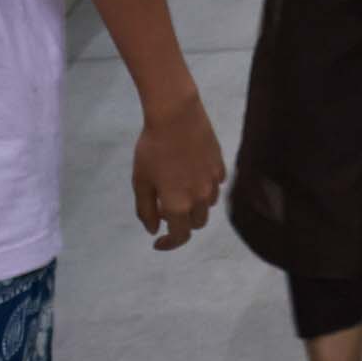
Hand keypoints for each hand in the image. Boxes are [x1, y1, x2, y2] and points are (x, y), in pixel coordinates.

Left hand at [131, 91, 224, 249]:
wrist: (176, 116)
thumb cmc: (152, 149)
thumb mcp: (140, 182)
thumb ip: (146, 210)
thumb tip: (154, 229)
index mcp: (179, 206)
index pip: (180, 237)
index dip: (169, 244)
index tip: (158, 241)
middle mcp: (200, 198)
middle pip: (197, 224)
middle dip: (182, 223)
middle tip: (165, 209)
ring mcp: (213, 182)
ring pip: (208, 205)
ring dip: (194, 206)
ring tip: (178, 189)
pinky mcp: (221, 165)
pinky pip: (215, 185)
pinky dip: (204, 188)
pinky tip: (191, 173)